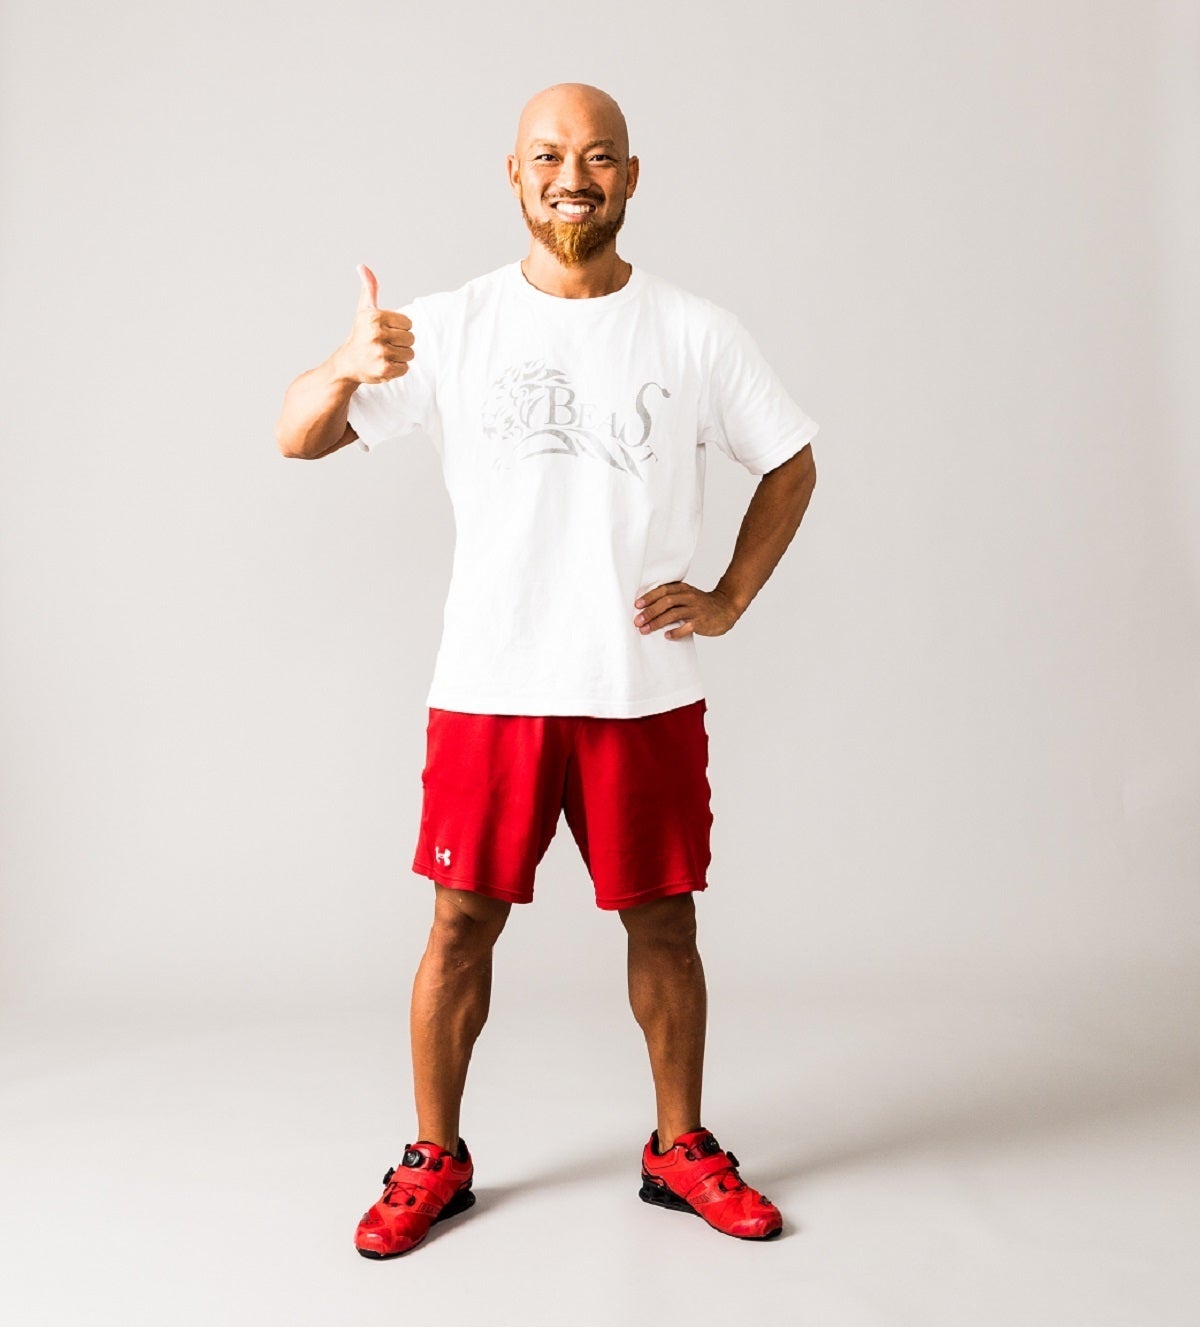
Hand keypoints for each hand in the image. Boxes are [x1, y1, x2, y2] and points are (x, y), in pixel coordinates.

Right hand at [334, 263, 414, 384]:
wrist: (348, 363)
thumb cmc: (360, 334)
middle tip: (384, 345)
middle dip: (401, 343)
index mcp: (375, 316)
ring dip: (400, 357)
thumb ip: (370, 288)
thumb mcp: (364, 310)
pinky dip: (398, 369)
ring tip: (384, 355)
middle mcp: (377, 333)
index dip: (400, 329)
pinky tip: (384, 365)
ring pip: (410, 354)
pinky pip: (405, 368)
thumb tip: (362, 266)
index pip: (409, 323)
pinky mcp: (384, 369)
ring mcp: (380, 352)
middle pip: (411, 338)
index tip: (385, 332)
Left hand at [632, 582, 742, 639]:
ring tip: (645, 629)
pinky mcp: (702, 622)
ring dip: (657, 622)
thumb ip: (672, 598)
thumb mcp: (688, 595)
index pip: (664, 590)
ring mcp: (696, 610)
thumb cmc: (703, 604)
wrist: (727, 608)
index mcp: (684, 589)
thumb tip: (648, 607)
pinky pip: (687, 627)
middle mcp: (689, 597)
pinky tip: (667, 636)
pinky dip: (675, 632)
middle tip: (638, 621)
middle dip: (650, 611)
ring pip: (674, 614)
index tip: (637, 605)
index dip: (649, 597)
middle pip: (666, 602)